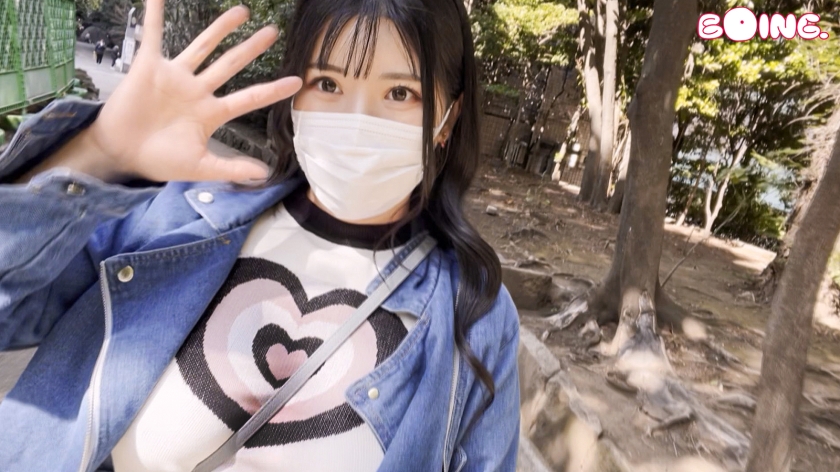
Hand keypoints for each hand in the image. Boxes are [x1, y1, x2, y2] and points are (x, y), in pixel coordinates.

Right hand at [81, 0, 300, 182]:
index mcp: (211, 113)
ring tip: (243, 11)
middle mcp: (197, 91)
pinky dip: (154, 15)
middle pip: (231, 64)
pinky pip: (153, 35)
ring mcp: (175, 77)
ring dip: (221, 28)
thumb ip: (230, 168)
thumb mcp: (200, 168)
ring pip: (203, 46)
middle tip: (272, 31)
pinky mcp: (149, 67)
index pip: (249, 98)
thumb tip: (264, 175)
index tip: (296, 81)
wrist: (121, 154)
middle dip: (251, 48)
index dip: (272, 91)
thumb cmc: (158, 161)